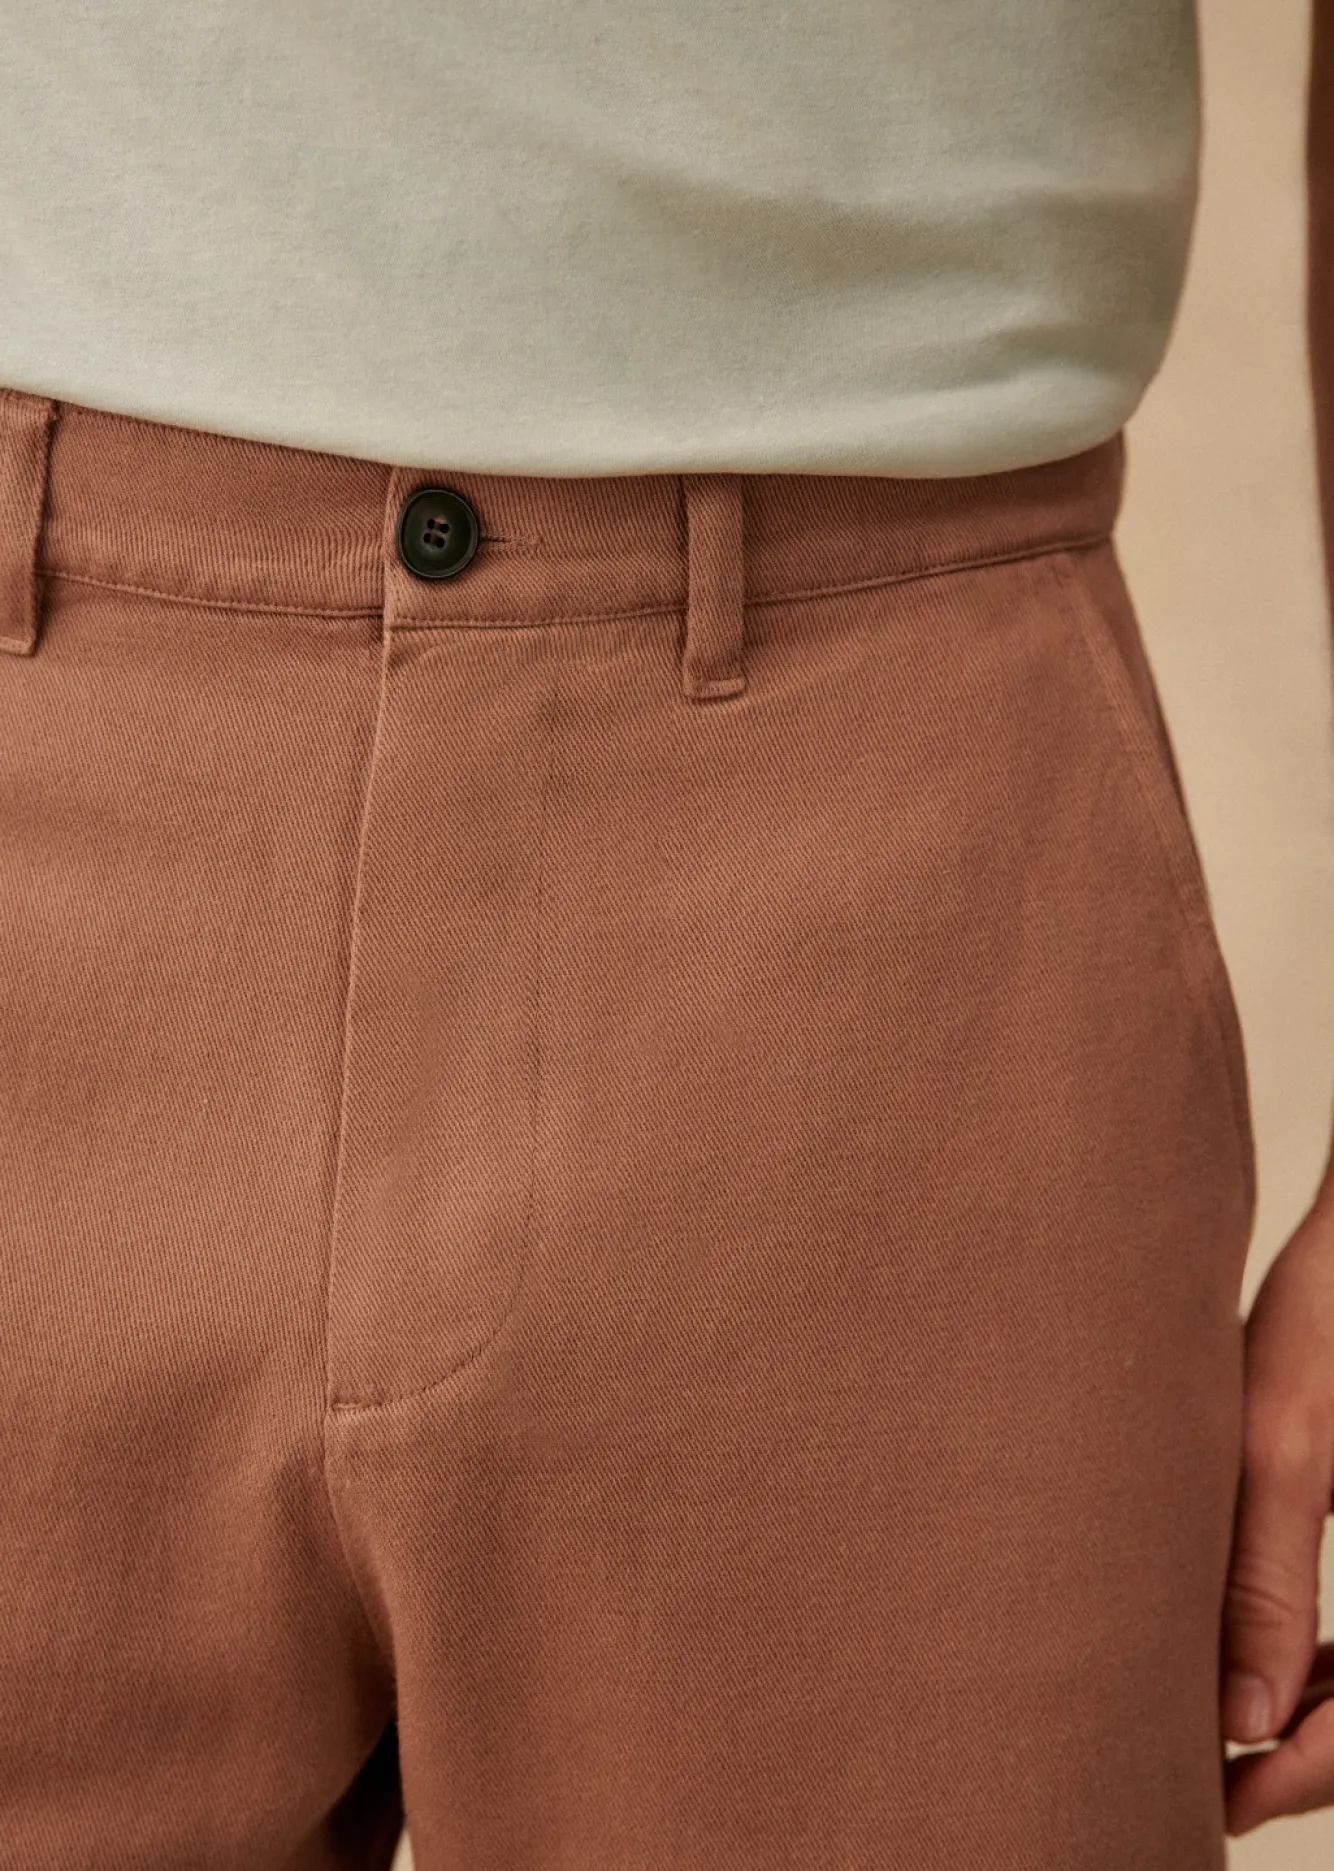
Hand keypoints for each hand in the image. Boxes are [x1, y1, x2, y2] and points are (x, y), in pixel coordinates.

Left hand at [1221, 1198, 1333, 1835]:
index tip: (1217, 1795)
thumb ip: (1266, 1583)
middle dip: (1310, 1752)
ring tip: (1223, 1720)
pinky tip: (1272, 1660)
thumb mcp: (1284, 1446)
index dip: (1299, 1775)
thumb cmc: (1333, 1314)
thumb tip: (1237, 1718)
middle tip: (1213, 1774)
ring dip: (1322, 1710)